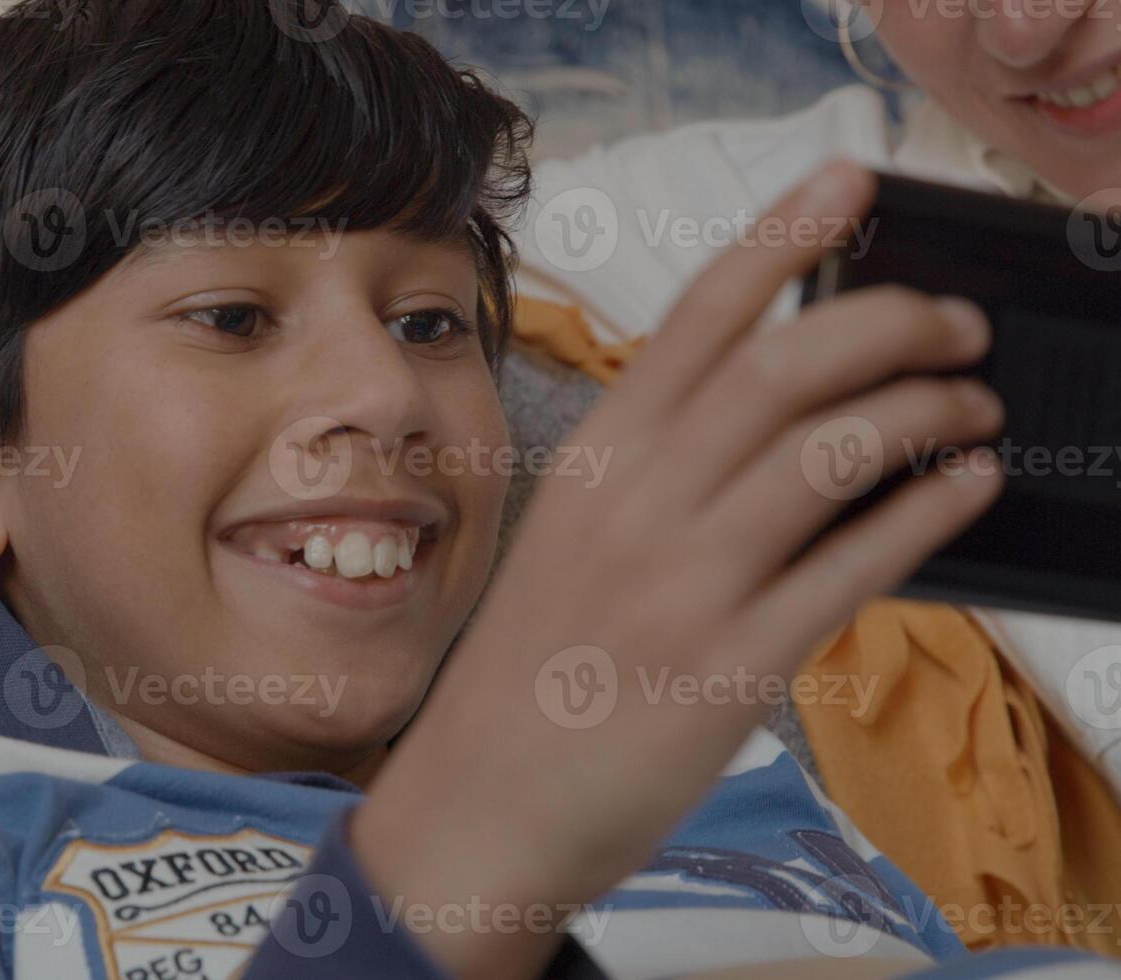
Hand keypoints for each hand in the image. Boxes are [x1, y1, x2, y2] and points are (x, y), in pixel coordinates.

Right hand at [353, 161, 1004, 979]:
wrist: (480, 804)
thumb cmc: (528, 670)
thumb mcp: (571, 540)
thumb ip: (657, 475)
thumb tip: (776, 419)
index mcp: (595, 461)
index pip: (696, 319)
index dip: (780, 238)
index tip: (847, 179)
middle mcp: (637, 505)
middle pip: (781, 367)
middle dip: (890, 320)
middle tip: (954, 321)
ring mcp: (682, 584)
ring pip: (829, 453)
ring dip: (925, 411)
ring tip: (974, 407)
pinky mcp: (729, 667)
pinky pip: (851, 569)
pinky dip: (926, 513)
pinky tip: (968, 487)